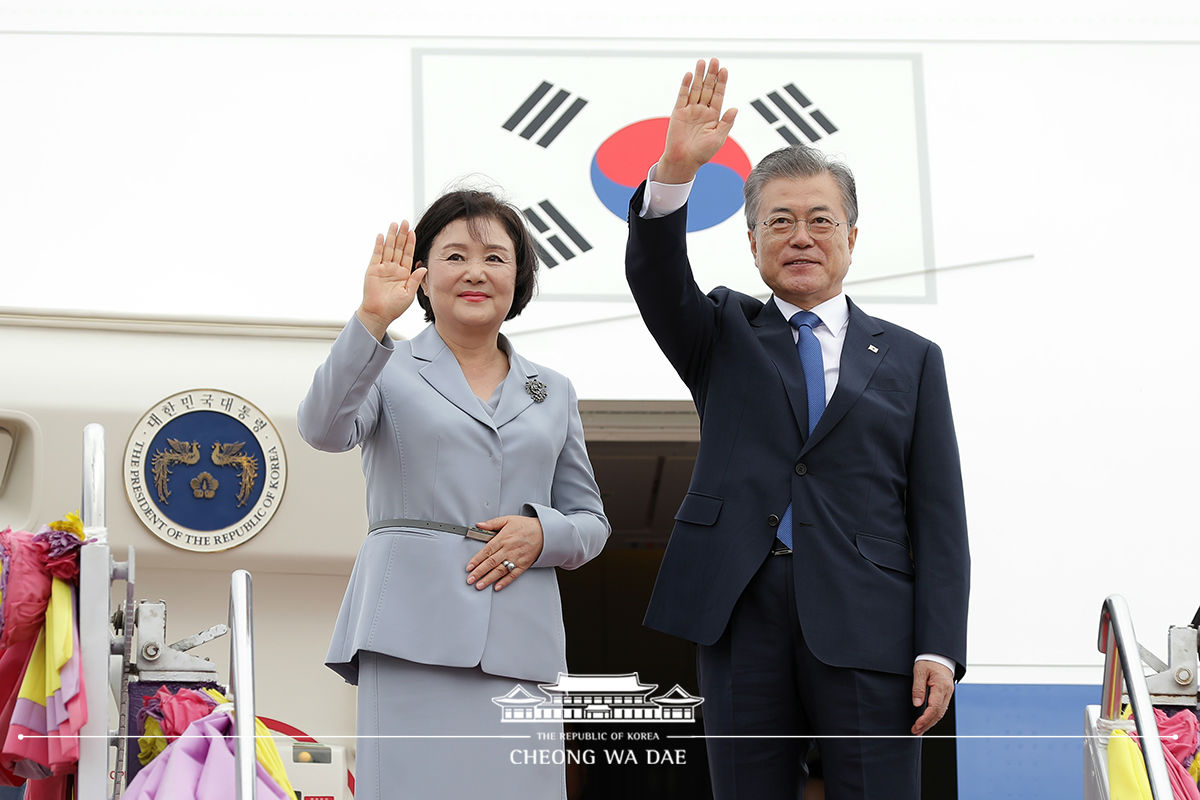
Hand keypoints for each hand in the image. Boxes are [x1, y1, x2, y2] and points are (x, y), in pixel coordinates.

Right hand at [356, 221, 426, 339]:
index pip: (408, 255)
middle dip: (402, 235)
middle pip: (399, 248)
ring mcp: (383, 268)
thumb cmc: (394, 307)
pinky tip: (381, 236)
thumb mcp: (409, 294)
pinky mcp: (373, 270)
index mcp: (404, 274)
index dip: (411, 243)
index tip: (413, 232)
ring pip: (388, 248)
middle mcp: (394, 268)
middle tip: (405, 222)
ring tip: (394, 224)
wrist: (379, 314)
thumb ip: (415, 280)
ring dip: (391, 236)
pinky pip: (376, 255)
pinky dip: (378, 245)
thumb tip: (424, 267)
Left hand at [465, 516, 544, 590]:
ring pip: (500, 570)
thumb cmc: (526, 526)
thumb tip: (479, 525)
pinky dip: (505, 582)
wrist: (544, 532)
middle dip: (479, 572)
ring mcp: (516, 558)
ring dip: (489, 579)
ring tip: (479, 585)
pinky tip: (497, 587)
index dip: (476, 560)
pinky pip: (513, 575)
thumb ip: (492, 523)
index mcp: (503, 538)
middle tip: (470, 579)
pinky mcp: (523, 565)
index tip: (469, 567)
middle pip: (491, 562)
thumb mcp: (508, 519)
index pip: (486, 551)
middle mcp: (508, 549)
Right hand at [655, 57, 737, 184]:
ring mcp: (690, 110)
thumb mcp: (719, 138)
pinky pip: (682, 96)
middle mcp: (702, 110)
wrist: (684, 161)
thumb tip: (735, 108)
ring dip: (699, 76)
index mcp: (713, 116)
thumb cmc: (702, 153)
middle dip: (711, 74)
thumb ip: (726, 122)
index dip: (722, 82)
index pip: (718, 95)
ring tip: (702, 62)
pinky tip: (689, 75)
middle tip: (714, 60)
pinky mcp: (678, 112)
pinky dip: (685, 85)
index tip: (724, 70)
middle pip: (708, 88)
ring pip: (695, 89)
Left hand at [910, 660, 954, 735]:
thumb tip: (917, 703)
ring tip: (920, 730)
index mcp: (941, 686)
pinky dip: (934, 716)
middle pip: (938, 713)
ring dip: (930, 722)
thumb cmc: (929, 661)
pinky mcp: (946, 694)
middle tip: (916, 731)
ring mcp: (948, 694)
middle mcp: (947, 692)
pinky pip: (941, 708)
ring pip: (941, 712)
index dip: (925, 719)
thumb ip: (918, 688)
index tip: (916, 725)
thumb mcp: (919, 671)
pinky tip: (927, 720)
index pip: (934, 708)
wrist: (939, 655)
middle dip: (927, 724)